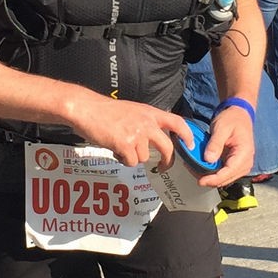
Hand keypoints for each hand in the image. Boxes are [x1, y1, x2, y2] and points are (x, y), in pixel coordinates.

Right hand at [65, 94, 191, 171]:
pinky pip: (131, 162)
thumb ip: (144, 122)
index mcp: (150, 113)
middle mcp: (147, 123)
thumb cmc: (105, 111)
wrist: (87, 109)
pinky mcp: (125, 145)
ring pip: (144, 157)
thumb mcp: (132, 110)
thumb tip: (152, 139)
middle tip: (164, 167)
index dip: (187, 135)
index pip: (177, 122)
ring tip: (120, 146)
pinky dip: (123, 159)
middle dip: (167, 161)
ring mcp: (137, 134)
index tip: (191, 146)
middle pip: (167, 147)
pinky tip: (114, 149)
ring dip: (133, 157)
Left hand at [200, 104, 255, 185]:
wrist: (239, 114)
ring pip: (222, 179)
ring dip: (208, 176)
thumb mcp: (222, 128)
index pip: (229, 172)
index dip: (214, 179)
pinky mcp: (233, 165)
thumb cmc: (233, 119)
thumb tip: (208, 159)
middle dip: (208, 178)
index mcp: (244, 154)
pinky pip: (221, 173)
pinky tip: (200, 165)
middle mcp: (244, 163)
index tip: (201, 180)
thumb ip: (215, 144)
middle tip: (191, 169)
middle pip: (225, 179)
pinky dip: (210, 172)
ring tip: (193, 166)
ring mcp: (239, 165)